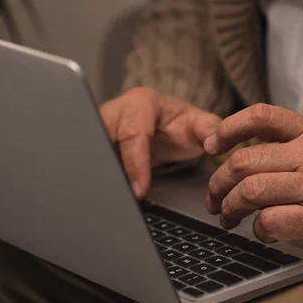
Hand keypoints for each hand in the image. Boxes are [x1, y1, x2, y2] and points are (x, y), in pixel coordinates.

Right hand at [100, 87, 220, 198]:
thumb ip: (209, 129)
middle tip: (120, 198)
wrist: (165, 125)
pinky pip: (89, 161)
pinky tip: (105, 195)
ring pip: (90, 151)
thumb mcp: (198, 124)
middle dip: (110, 170)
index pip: (132, 133)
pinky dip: (97, 178)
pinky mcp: (93, 144)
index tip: (140, 190)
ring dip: (99, 175)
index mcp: (141, 102)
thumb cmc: (180, 124)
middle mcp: (115, 111)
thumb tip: (213, 143)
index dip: (135, 163)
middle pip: (102, 140)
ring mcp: (99, 127)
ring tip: (112, 200)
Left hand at [204, 104, 302, 256]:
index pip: (261, 116)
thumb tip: (236, 150)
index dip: (229, 128)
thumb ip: (286, 142)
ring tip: (229, 217)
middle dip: (218, 182)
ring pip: (251, 191)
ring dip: (230, 208)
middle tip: (214, 198)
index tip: (211, 145)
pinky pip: (269, 221)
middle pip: (244, 161)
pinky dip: (257, 229)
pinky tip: (262, 231)